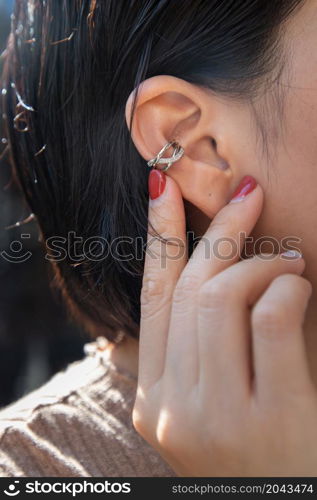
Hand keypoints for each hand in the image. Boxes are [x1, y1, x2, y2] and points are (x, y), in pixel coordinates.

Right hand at [133, 173, 315, 476]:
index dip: (158, 235)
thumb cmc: (257, 452)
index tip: (164, 186)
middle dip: (221, 230)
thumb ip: (197, 348)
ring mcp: (217, 416)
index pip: (151, 298)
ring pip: (222, 296)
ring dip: (261, 262)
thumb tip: (209, 272)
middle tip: (250, 195)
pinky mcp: (271, 418)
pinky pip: (269, 318)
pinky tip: (298, 287)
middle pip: (189, 289)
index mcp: (155, 398)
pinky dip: (285, 287)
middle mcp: (174, 406)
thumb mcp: (209, 404)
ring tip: (288, 260)